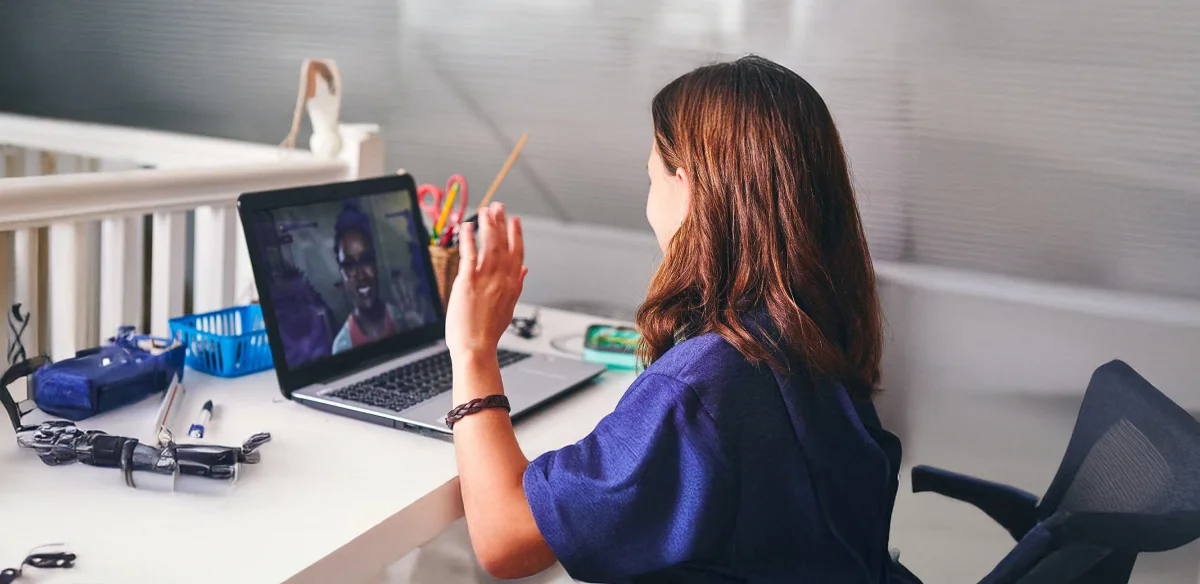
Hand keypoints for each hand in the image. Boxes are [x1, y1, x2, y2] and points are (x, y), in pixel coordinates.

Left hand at [445, 203, 527, 359]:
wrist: (476, 347)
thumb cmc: (488, 332)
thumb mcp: (509, 307)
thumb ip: (517, 285)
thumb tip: (524, 270)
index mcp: (513, 285)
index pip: (518, 253)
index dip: (517, 234)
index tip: (515, 220)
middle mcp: (502, 279)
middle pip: (504, 244)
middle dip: (501, 222)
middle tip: (498, 205)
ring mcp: (486, 279)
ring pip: (489, 244)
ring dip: (488, 224)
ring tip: (485, 210)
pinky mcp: (468, 281)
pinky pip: (469, 253)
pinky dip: (469, 238)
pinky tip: (467, 226)